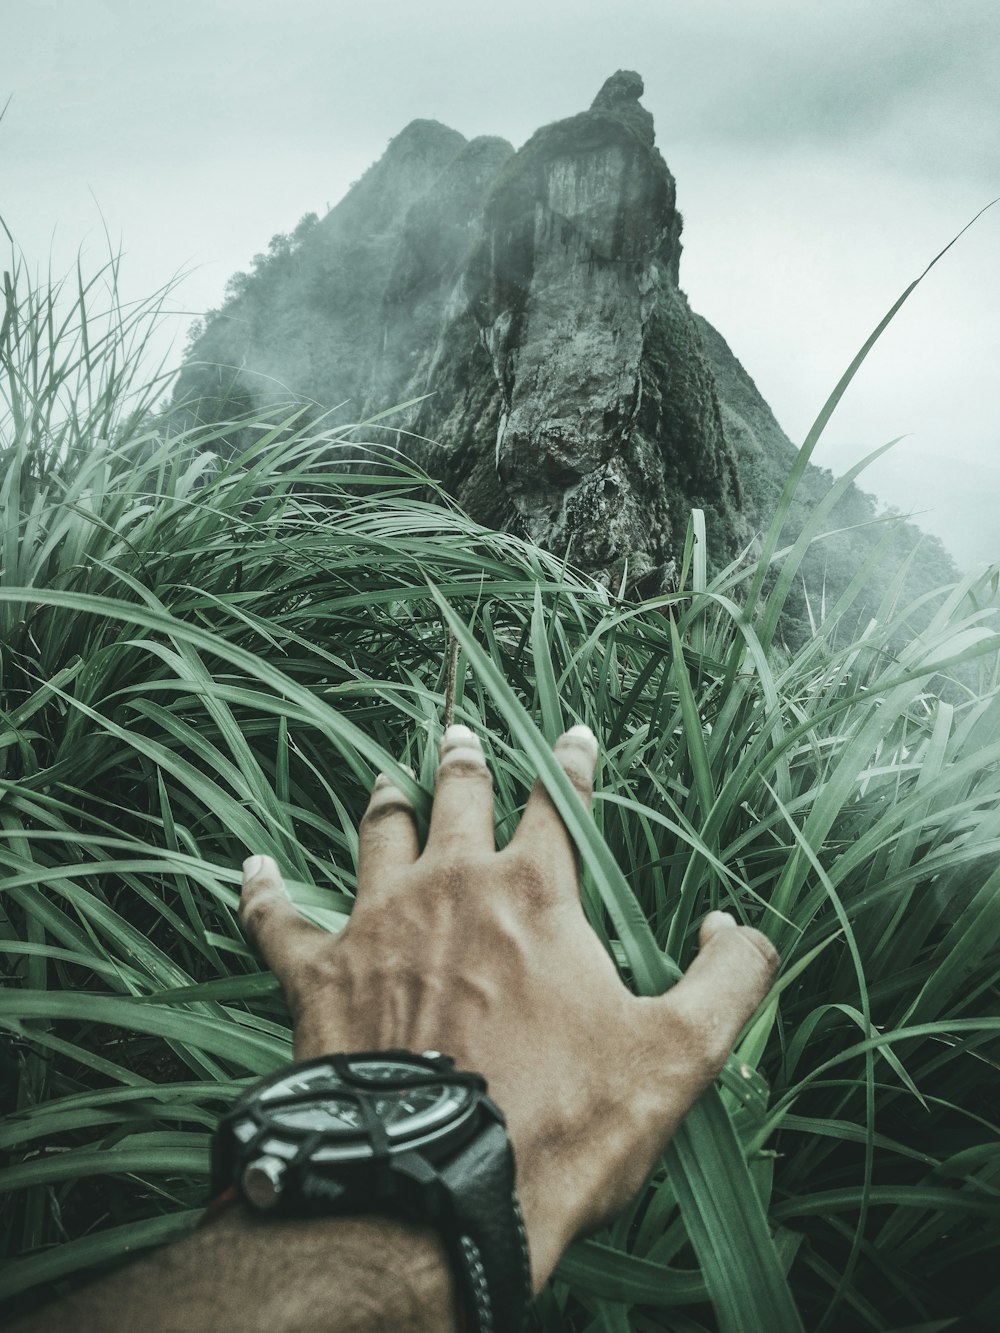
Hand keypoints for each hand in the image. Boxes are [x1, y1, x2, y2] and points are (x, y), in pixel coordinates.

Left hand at [239, 723, 778, 1290]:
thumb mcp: (680, 1053)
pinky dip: (262, 894)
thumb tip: (739, 929)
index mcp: (535, 891)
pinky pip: (277, 921)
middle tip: (460, 734)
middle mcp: (451, 885)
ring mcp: (377, 923)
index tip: (578, 736)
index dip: (572, 764)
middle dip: (464, 761)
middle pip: (458, 798)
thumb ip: (729, 979)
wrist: (436, 1186)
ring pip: (378, 836)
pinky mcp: (318, 976)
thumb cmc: (564, 1120)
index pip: (558, 801)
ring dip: (386, 803)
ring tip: (386, 778)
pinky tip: (249, 871)